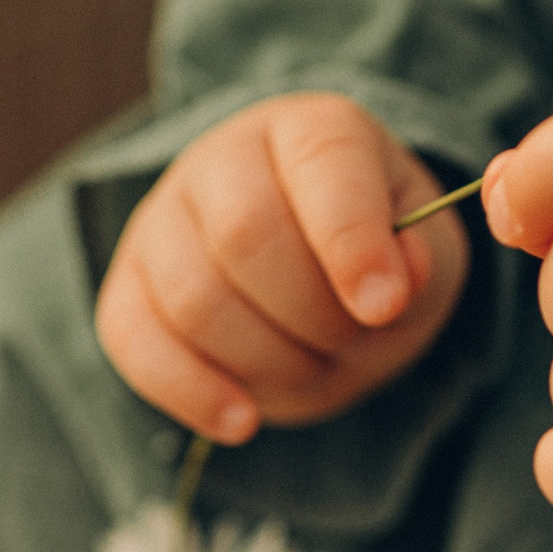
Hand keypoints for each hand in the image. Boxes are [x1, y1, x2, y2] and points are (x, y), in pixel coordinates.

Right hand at [96, 93, 469, 444]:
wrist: (319, 286)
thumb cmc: (375, 259)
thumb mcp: (425, 253)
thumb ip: (421, 263)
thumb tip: (395, 284)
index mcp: (310, 131)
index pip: (321, 162)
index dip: (350, 240)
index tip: (385, 307)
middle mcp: (223, 159)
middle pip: (246, 234)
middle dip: (312, 315)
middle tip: (351, 341)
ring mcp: (162, 221)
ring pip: (194, 298)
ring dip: (268, 362)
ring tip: (311, 367)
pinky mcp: (127, 289)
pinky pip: (134, 343)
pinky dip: (193, 393)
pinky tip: (242, 421)